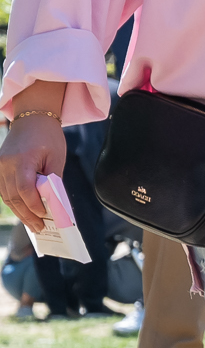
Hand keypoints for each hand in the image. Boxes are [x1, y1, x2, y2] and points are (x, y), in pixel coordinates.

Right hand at [0, 111, 68, 231]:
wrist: (32, 119)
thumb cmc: (48, 137)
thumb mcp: (56, 158)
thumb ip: (53, 180)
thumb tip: (55, 204)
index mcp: (22, 160)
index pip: (25, 189)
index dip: (34, 205)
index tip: (44, 216)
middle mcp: (5, 164)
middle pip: (13, 196)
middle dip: (27, 215)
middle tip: (40, 228)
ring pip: (6, 196)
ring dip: (19, 211)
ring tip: (33, 224)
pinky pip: (3, 189)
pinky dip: (13, 202)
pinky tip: (24, 211)